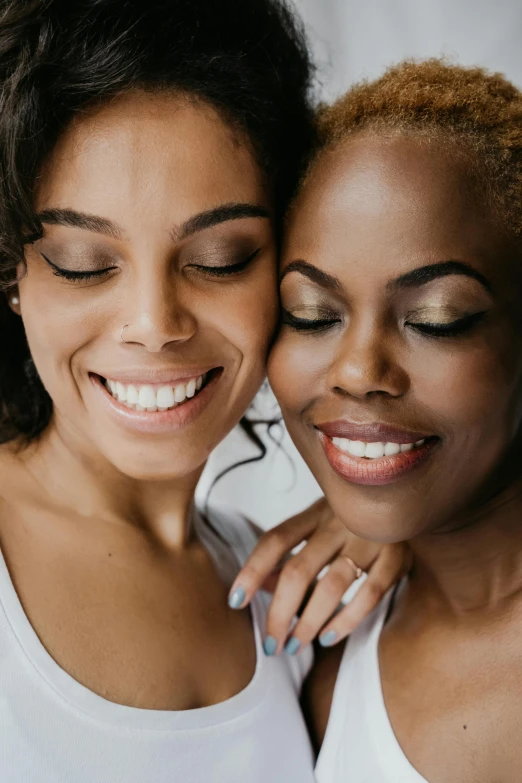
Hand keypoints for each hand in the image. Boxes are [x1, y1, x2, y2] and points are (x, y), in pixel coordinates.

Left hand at [228, 498, 408, 653]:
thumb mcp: (318, 527)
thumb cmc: (352, 519)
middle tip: (269, 643)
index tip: (235, 601)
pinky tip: (328, 637)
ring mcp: (369, 539)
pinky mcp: (396, 557)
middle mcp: (338, 523)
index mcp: (314, 513)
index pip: (274, 540)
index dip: (251, 571)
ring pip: (332, 586)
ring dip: (308, 622)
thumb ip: (288, 555)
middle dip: (279, 612)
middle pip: (298, 570)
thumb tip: (257, 587)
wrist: (409, 492)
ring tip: (294, 645)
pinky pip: (370, 594)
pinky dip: (347, 620)